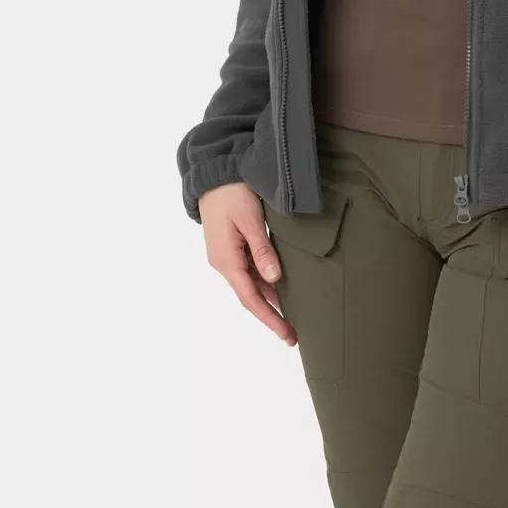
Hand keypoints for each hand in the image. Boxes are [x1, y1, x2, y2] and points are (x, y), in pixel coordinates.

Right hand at [198, 181, 296, 346]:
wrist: (214, 173)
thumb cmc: (232, 193)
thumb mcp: (250, 220)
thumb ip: (262, 250)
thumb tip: (274, 279)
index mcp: (226, 260)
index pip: (250, 298)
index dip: (269, 317)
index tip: (286, 334)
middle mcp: (224, 262)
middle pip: (250, 295)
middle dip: (272, 314)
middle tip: (294, 332)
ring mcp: (226, 254)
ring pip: (251, 283)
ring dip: (269, 299)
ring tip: (292, 314)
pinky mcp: (231, 245)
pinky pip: (249, 270)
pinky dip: (264, 282)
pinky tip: (279, 287)